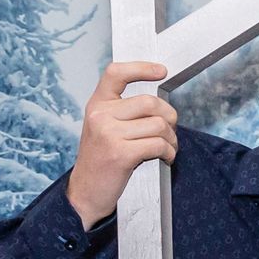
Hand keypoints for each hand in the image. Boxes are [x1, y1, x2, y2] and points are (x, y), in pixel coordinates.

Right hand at [64, 61, 176, 230]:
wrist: (86, 191)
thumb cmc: (101, 160)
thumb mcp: (103, 127)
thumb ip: (123, 112)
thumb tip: (159, 105)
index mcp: (97, 104)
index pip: (116, 73)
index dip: (141, 68)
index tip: (162, 71)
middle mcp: (100, 115)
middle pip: (150, 102)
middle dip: (169, 117)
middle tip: (169, 131)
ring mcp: (109, 134)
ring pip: (159, 125)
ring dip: (172, 139)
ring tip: (167, 148)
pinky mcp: (120, 153)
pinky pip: (158, 145)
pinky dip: (169, 152)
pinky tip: (165, 158)